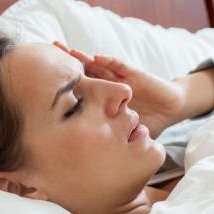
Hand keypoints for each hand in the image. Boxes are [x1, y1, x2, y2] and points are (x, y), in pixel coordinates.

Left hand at [53, 41, 183, 138]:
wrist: (170, 108)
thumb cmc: (144, 119)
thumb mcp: (120, 132)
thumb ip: (106, 141)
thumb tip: (82, 161)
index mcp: (104, 98)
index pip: (81, 88)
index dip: (65, 83)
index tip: (44, 79)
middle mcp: (110, 85)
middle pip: (86, 71)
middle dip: (69, 63)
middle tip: (50, 53)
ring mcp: (122, 78)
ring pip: (100, 66)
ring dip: (85, 58)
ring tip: (69, 52)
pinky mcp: (136, 75)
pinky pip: (121, 67)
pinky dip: (110, 62)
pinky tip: (98, 57)